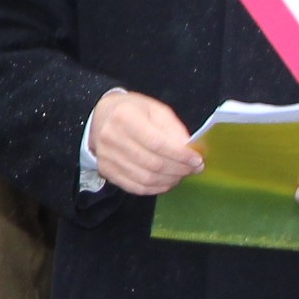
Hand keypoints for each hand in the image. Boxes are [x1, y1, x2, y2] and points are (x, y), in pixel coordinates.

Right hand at [86, 89, 201, 194]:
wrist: (101, 117)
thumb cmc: (133, 111)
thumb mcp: (155, 110)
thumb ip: (173, 128)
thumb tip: (189, 149)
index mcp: (125, 117)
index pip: (157, 142)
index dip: (180, 155)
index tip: (197, 160)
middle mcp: (112, 138)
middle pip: (153, 163)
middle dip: (179, 169)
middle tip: (194, 169)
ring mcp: (107, 157)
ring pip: (146, 179)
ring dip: (170, 180)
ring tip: (182, 174)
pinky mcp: (106, 171)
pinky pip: (136, 187)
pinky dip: (156, 188)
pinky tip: (167, 182)